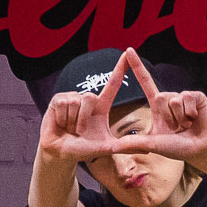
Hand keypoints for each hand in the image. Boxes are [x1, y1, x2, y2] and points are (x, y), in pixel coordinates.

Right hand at [38, 49, 128, 167]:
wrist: (60, 153)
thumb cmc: (83, 149)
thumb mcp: (106, 148)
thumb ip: (124, 146)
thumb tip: (148, 151)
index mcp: (101, 107)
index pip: (113, 84)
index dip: (120, 69)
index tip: (127, 53)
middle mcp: (87, 99)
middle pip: (90, 96)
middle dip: (82, 118)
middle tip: (79, 131)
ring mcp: (72, 97)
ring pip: (76, 101)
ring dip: (72, 120)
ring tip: (69, 128)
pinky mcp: (58, 99)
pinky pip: (63, 103)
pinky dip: (62, 118)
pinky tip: (61, 123)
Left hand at [109, 48, 206, 164]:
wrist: (202, 151)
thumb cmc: (179, 149)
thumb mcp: (154, 145)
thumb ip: (136, 143)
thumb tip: (115, 146)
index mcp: (159, 106)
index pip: (146, 82)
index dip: (137, 66)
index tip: (128, 50)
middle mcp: (171, 99)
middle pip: (161, 96)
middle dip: (168, 117)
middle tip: (178, 129)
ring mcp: (185, 97)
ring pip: (174, 99)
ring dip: (180, 117)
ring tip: (187, 125)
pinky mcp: (198, 97)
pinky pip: (187, 98)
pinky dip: (190, 112)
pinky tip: (195, 119)